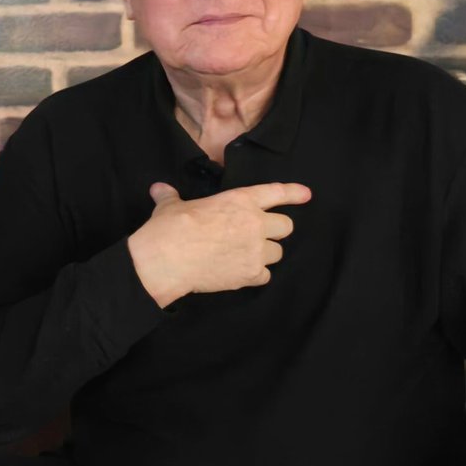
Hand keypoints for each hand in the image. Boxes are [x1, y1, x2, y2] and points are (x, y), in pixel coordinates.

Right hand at [126, 181, 309, 306]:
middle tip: (260, 235)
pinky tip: (240, 273)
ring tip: (245, 256)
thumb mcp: (170, 207)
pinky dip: (255, 275)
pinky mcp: (250, 275)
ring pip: (277, 253)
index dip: (294, 193)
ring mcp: (255, 251)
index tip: (306, 195)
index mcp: (239, 201)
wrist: (166, 260)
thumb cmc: (169, 228)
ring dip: (265, 254)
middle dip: (276, 230)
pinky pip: (265, 275)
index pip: (275, 192)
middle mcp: (254, 224)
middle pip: (286, 226)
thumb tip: (159, 190)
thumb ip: (171, 197)